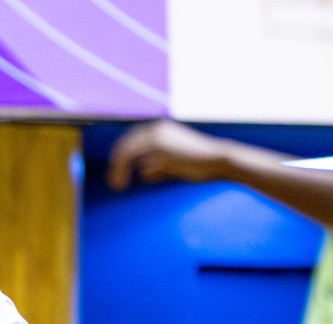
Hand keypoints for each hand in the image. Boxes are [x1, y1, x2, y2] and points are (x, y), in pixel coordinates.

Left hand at [107, 120, 237, 189]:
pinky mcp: (157, 146)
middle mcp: (157, 129)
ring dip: (117, 170)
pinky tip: (122, 184)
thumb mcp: (174, 164)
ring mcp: (157, 136)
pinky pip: (130, 157)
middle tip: (115, 183)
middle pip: (125, 144)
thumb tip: (144, 173)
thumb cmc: (200, 165)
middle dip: (116, 164)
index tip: (117, 173)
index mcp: (161, 130)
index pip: (132, 140)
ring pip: (125, 151)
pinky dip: (121, 170)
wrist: (217, 160)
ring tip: (117, 186)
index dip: (121, 156)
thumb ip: (158, 165)